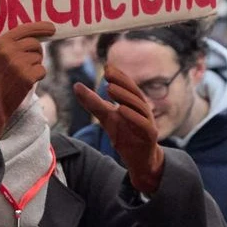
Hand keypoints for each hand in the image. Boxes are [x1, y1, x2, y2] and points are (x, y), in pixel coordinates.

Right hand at [0, 22, 55, 145]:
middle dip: (36, 52)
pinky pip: (42, 70)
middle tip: (29, 63)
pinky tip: (25, 82)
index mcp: (0, 43)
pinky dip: (38, 76)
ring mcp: (18, 64)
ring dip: (35, 66)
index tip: (52, 28)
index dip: (41, 27)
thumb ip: (11, 44)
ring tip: (21, 75)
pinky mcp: (27, 77)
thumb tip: (36, 35)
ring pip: (39, 58)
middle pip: (35, 44)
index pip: (25, 29)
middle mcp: (9, 51)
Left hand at [73, 65, 163, 193]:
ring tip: (110, 88)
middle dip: (122, 82)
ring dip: (125, 97)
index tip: (107, 66)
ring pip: (140, 107)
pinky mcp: (150, 136)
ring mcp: (148, 123)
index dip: (119, 76)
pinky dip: (133, 116)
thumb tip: (76, 86)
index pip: (128, 87)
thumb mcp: (106, 118)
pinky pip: (143, 124)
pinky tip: (122, 110)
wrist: (138, 160)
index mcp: (134, 104)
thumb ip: (93, 103)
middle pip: (134, 93)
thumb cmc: (125, 135)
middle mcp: (143, 111)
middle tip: (108, 73)